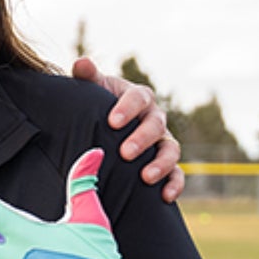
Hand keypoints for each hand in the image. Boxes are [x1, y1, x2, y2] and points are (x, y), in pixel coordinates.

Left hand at [70, 56, 184, 202]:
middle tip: (125, 153)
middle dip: (142, 139)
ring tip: (145, 177)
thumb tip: (81, 62)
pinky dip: (175, 184)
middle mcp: (154, 117)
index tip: (112, 122)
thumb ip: (87, 77)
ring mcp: (162, 141)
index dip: (128, 108)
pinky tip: (165, 196)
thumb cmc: (98, 106)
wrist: (103, 127)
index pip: (138, 97)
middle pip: (156, 125)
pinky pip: (178, 173)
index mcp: (137, 97)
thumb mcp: (92, 91)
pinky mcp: (166, 163)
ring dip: (161, 163)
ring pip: (171, 149)